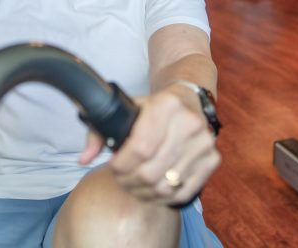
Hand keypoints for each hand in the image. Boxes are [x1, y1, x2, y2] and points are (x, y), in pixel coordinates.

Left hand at [81, 87, 219, 204]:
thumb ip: (99, 131)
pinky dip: (163, 199)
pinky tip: (151, 191)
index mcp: (166, 105)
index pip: (139, 148)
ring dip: (143, 193)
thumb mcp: (126, 110)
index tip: (112, 166)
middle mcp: (190, 123)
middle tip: (121, 179)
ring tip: (133, 185)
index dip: (121, 165)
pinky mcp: (213, 160)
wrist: (187, 100)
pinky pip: (183, 193)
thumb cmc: (151, 108)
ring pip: (165, 187)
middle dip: (128, 181)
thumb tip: (83, 158)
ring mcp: (205, 143)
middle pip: (150, 171)